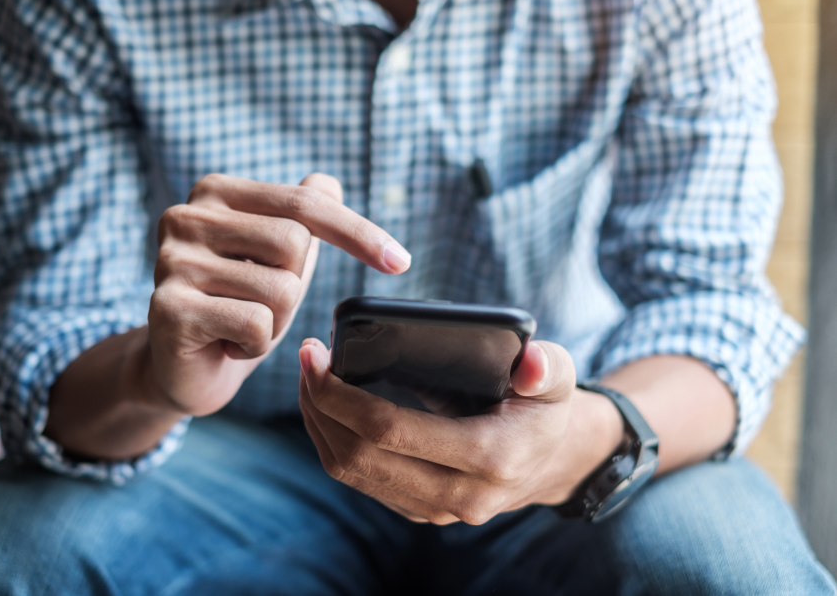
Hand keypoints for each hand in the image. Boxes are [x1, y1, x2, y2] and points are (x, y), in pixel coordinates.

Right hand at [141, 173, 411, 416]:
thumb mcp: (277, 257)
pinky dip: (255, 345)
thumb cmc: (237, 304)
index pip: (305, 203)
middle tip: (260, 305)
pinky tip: (226, 345)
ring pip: (281, 289)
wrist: (184, 368)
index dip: (358, 232)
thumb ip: (301, 214)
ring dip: (276, 322)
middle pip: (295, 244)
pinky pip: (256, 324)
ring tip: (241, 325)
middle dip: (295, 287)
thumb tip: (329, 181)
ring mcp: (172, 261)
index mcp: (216, 192)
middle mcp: (187, 216)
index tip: (401, 262)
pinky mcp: (169, 308)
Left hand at [298, 337, 622, 524]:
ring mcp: (436, 509)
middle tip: (308, 358)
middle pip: (359, 454)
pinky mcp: (418, 509)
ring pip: (351, 472)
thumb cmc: (544, 406)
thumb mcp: (557, 377)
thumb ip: (546, 368)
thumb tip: (529, 365)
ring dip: (319, 423)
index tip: (318, 356)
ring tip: (310, 378)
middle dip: (320, 405)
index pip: (390, 430)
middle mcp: (459, 495)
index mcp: (490, 457)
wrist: (551, 459)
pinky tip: (328, 406)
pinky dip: (333, 441)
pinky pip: (360, 480)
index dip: (342, 394)